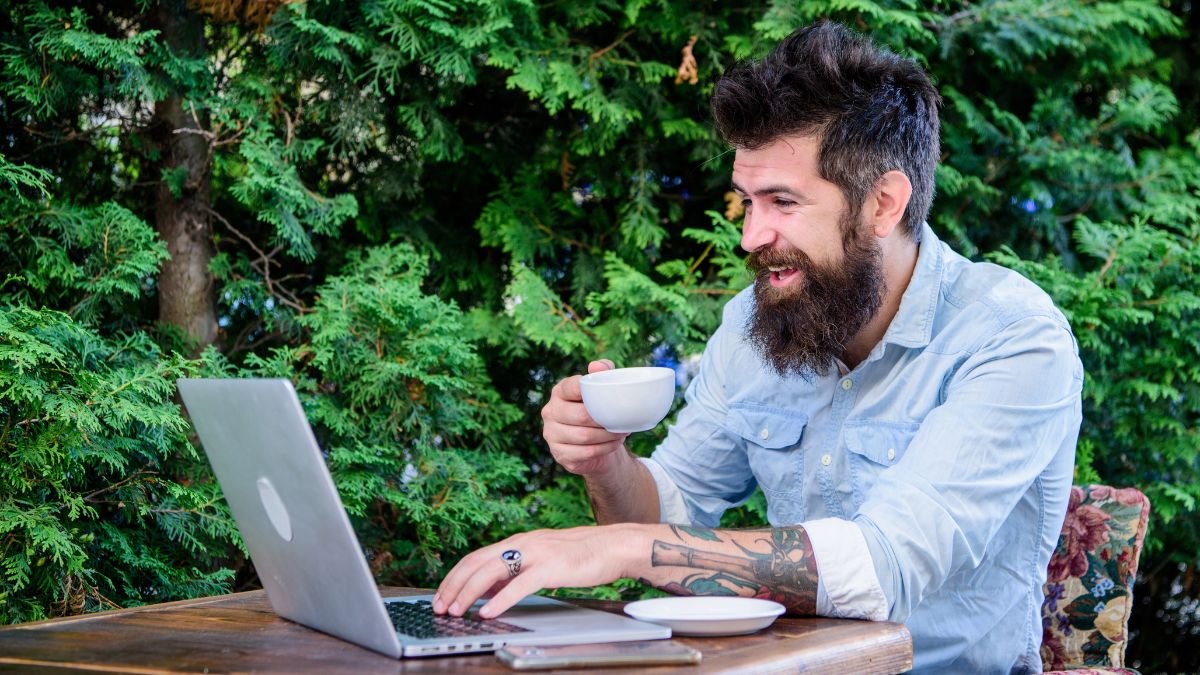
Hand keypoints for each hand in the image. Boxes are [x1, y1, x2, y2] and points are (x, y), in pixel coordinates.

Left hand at [432, 526, 640, 618]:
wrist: (612, 546)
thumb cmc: (580, 555)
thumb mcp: (540, 560)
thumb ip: (515, 570)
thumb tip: (489, 588)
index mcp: (518, 542)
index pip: (475, 557)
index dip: (454, 577)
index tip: (441, 595)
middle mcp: (522, 543)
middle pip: (476, 562)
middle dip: (453, 586)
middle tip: (440, 606)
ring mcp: (535, 553)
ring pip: (491, 572)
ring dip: (469, 593)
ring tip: (457, 610)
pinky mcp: (550, 567)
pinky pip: (519, 584)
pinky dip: (500, 600)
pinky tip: (488, 612)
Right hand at [541, 359, 629, 475]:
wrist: (595, 443)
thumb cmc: (598, 411)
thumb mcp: (602, 389)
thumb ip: (602, 372)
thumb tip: (596, 366)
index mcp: (559, 392)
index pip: (571, 387)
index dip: (589, 390)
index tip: (608, 396)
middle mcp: (550, 412)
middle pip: (580, 416)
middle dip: (605, 420)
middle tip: (623, 421)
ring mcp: (551, 435)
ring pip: (584, 436)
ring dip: (607, 436)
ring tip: (621, 433)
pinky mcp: (560, 454)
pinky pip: (586, 452)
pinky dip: (604, 449)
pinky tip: (613, 444)